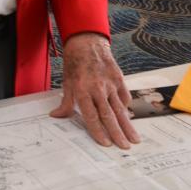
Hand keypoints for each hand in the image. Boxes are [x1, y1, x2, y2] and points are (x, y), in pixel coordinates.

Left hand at [50, 33, 139, 148]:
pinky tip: (129, 116)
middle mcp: (97, 88)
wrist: (86, 42)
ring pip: (119, 108)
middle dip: (117, 134)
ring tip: (134, 138)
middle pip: (108, 115)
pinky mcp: (118, 77)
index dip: (98, 131)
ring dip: (127, 125)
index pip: (92, 116)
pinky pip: (124, 95)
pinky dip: (126, 106)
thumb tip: (57, 116)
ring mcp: (110, 83)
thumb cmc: (75, 63)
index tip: (106, 144)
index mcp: (82, 91)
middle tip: (125, 147)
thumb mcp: (66, 82)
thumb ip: (65, 102)